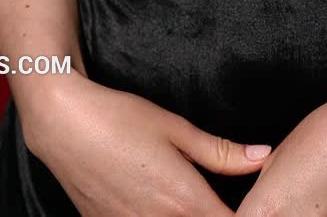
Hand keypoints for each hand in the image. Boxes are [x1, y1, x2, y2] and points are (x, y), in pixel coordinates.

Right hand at [22, 73, 271, 215]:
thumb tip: (264, 157)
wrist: (63, 125)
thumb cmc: (121, 118)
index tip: (258, 205)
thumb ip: (221, 151)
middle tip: (226, 199)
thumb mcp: (176, 128)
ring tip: (191, 201)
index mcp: (184, 201)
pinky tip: (157, 204)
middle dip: (216, 216)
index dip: (248, 216)